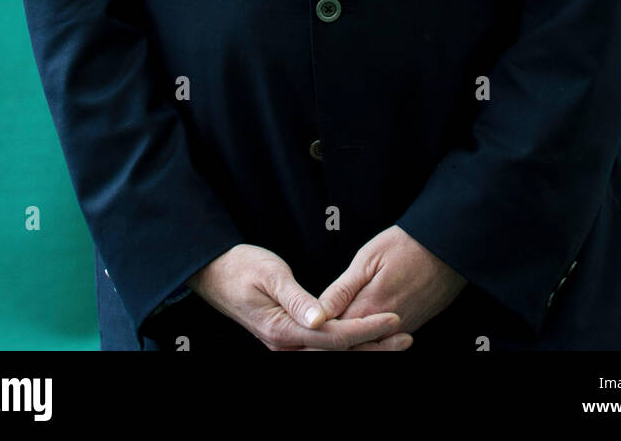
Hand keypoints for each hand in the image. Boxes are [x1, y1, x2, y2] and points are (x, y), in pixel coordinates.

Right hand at [187, 243, 410, 350]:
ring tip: (395, 341)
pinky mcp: (289, 338)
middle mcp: (286, 345)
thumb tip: (321, 318)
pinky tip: (365, 339)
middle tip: (406, 337)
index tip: (393, 319)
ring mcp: (287, 345)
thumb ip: (297, 298)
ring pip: (332, 353)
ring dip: (364, 348)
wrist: (214, 272)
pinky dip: (347, 344)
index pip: (335, 337)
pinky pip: (323, 347)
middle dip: (374, 347)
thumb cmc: (241, 267)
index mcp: (283, 331)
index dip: (366, 329)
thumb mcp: (270, 274)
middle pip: (338, 353)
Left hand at [292, 226, 467, 350]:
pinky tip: (360, 335)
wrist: (448, 245)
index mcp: (368, 308)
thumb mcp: (368, 258)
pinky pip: (386, 343)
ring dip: (351, 343)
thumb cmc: (407, 244)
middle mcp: (384, 326)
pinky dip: (371, 342)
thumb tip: (318, 312)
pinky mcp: (413, 325)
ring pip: (369, 347)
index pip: (334, 334)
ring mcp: (401, 328)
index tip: (301, 329)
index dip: (316, 334)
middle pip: (351, 347)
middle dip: (330, 344)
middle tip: (311, 339)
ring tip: (332, 337)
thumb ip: (342, 290)